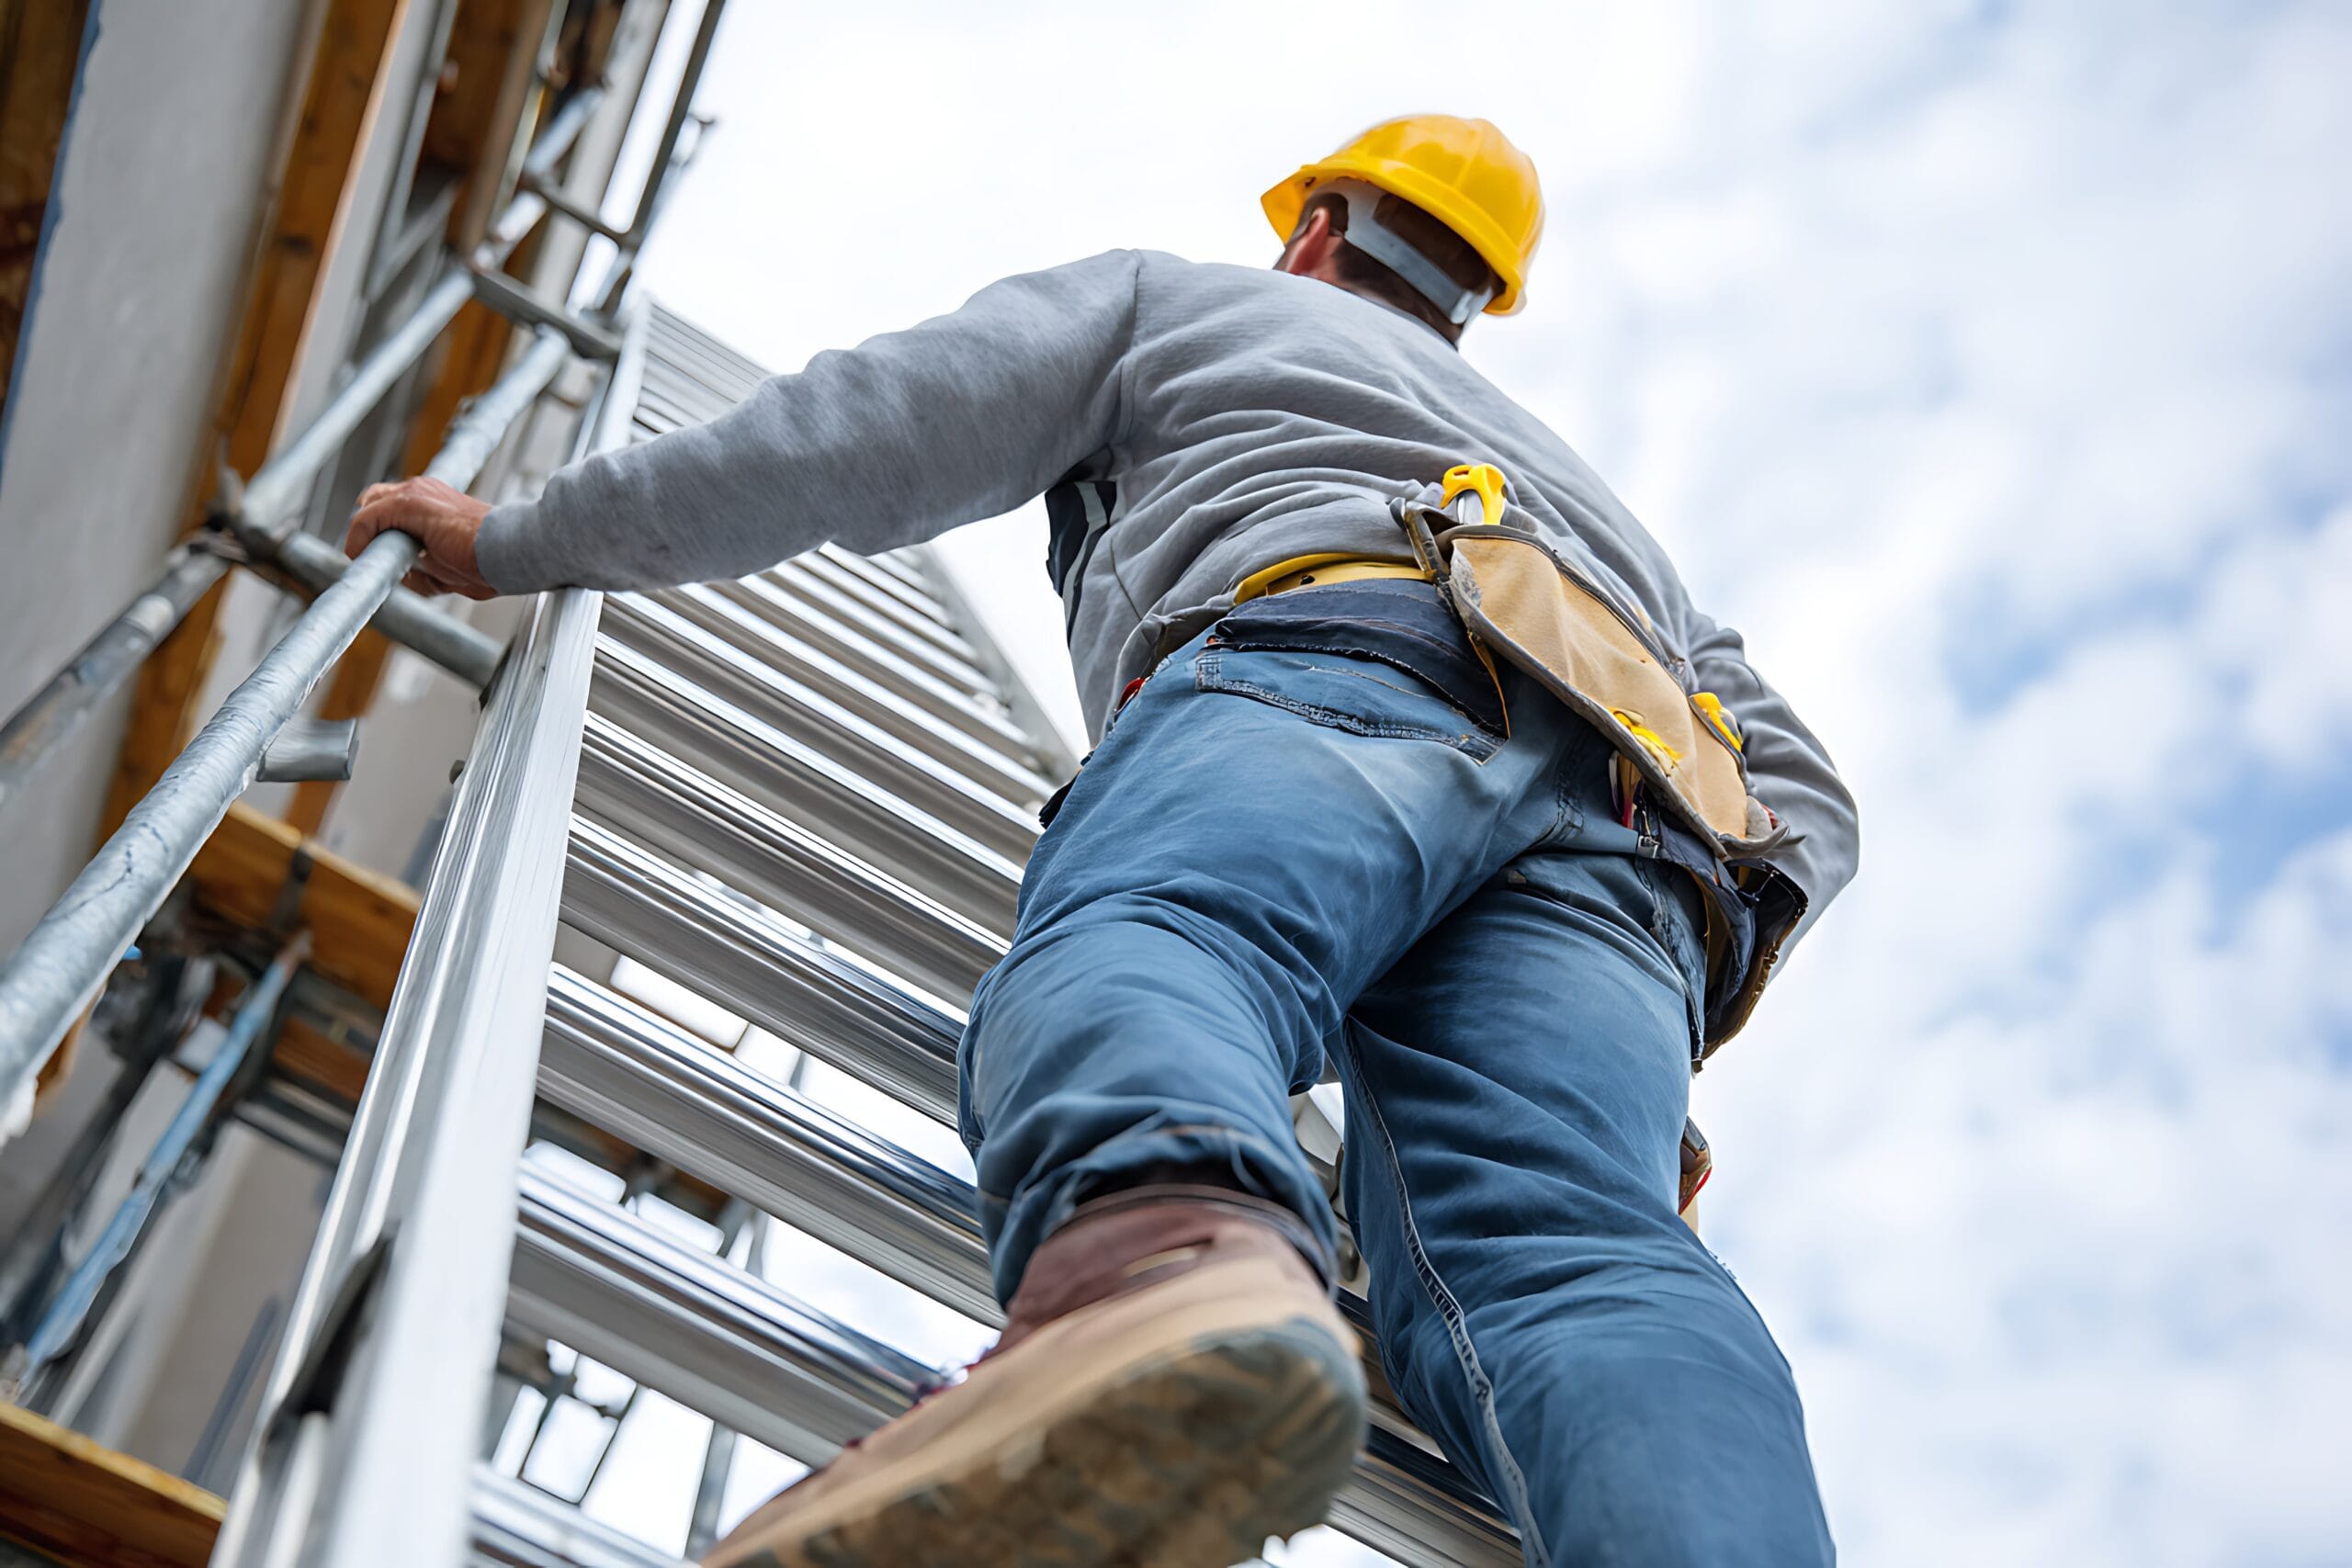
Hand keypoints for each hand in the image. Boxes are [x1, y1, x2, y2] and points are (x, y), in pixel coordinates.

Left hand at [343, 476, 497, 598]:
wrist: (514, 550)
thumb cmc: (493, 560)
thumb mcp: (450, 567)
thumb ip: (426, 569)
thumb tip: (406, 578)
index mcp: (436, 500)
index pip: (391, 505)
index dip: (378, 530)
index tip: (378, 557)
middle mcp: (424, 490)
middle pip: (374, 499)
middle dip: (367, 528)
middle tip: (369, 557)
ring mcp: (416, 493)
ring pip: (368, 505)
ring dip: (363, 533)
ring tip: (367, 559)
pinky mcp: (409, 504)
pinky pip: (367, 518)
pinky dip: (358, 536)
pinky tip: (361, 554)